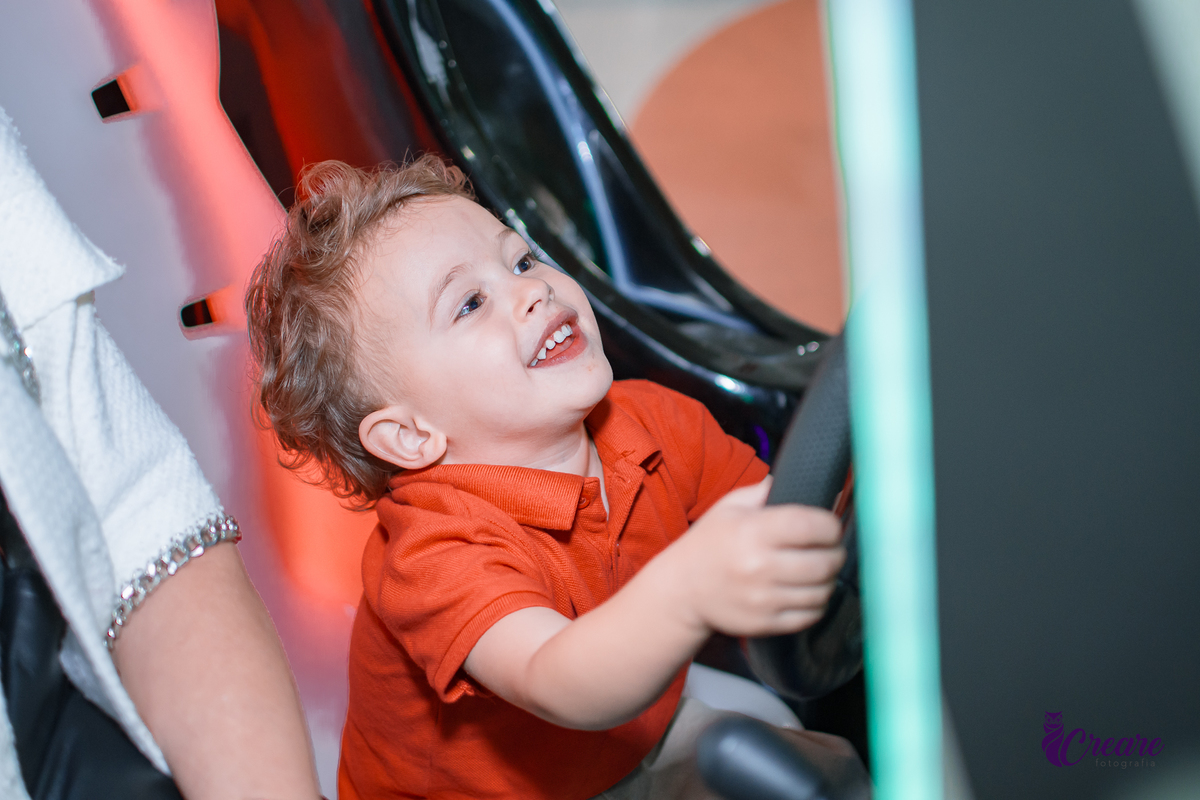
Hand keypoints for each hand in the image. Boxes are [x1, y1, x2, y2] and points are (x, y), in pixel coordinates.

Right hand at [662, 477, 844, 637]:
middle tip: (830, 548)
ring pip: (823, 591)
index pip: (813, 526)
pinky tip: (806, 591)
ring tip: (818, 570)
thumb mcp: (731, 506)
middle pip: (825, 562)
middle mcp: (759, 566)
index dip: (831, 525)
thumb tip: (809, 479)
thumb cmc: (710, 542)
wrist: (682, 589)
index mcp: (753, 531)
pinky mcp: (765, 623)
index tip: (829, 526)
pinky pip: (811, 615)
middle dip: (835, 553)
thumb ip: (768, 490)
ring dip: (828, 579)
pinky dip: (817, 603)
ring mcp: (763, 599)